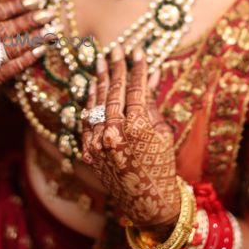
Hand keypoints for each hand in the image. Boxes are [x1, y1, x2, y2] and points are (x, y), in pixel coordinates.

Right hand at [0, 0, 54, 107]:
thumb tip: (25, 6)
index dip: (14, 7)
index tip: (35, 1)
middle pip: (1, 32)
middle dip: (28, 21)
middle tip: (49, 14)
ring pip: (8, 50)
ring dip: (33, 39)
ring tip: (52, 31)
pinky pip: (10, 69)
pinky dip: (27, 58)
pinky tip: (41, 49)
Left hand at [81, 46, 180, 228]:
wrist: (146, 200)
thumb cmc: (160, 164)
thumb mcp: (162, 131)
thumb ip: (151, 102)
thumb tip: (149, 73)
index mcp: (138, 129)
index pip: (135, 90)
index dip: (137, 69)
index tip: (138, 51)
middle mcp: (114, 134)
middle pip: (114, 92)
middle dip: (117, 68)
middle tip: (117, 48)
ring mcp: (98, 143)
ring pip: (97, 102)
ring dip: (100, 79)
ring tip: (101, 60)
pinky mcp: (87, 151)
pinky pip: (87, 119)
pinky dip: (90, 101)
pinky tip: (93, 85)